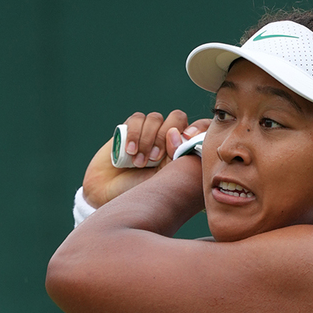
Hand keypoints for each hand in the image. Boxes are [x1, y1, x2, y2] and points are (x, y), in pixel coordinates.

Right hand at [82, 111, 209, 207]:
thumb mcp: (167, 181)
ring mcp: (151, 133)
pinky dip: (134, 134)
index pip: (201, 128)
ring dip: (147, 139)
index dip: (198, 128)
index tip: (188, 138)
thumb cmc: (144, 195)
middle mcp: (170, 139)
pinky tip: (129, 152)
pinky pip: (138, 119)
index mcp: (185, 152)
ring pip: (156, 118)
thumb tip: (176, 133)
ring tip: (139, 163)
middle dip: (165, 137)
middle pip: (178, 117)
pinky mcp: (132, 128)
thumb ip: (177, 158)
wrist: (111, 195)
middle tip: (155, 159)